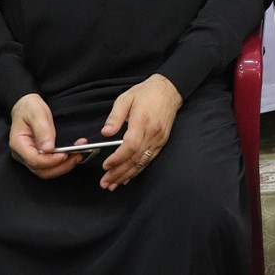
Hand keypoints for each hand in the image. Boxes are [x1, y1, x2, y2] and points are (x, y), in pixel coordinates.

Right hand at [9, 93, 83, 178]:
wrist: (27, 106)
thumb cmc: (30, 108)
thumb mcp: (37, 114)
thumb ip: (43, 131)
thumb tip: (48, 149)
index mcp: (18, 144)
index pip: (34, 160)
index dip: (51, 160)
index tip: (66, 154)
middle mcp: (22, 155)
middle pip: (41, 170)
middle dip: (61, 166)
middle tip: (78, 156)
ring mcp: (29, 157)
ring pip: (46, 171)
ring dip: (64, 166)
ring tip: (79, 155)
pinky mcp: (38, 157)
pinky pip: (49, 166)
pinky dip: (62, 163)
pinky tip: (73, 155)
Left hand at [99, 74, 182, 190]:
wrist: (169, 90)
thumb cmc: (146, 93)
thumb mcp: (126, 98)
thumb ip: (115, 116)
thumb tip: (106, 133)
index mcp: (143, 121)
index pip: (130, 145)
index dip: (118, 158)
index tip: (106, 165)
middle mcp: (153, 132)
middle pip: (136, 158)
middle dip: (119, 173)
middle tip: (106, 183)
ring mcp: (159, 139)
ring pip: (143, 162)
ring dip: (128, 175)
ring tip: (114, 184)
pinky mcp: (162, 141)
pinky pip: (149, 159)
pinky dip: (138, 170)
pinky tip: (128, 177)